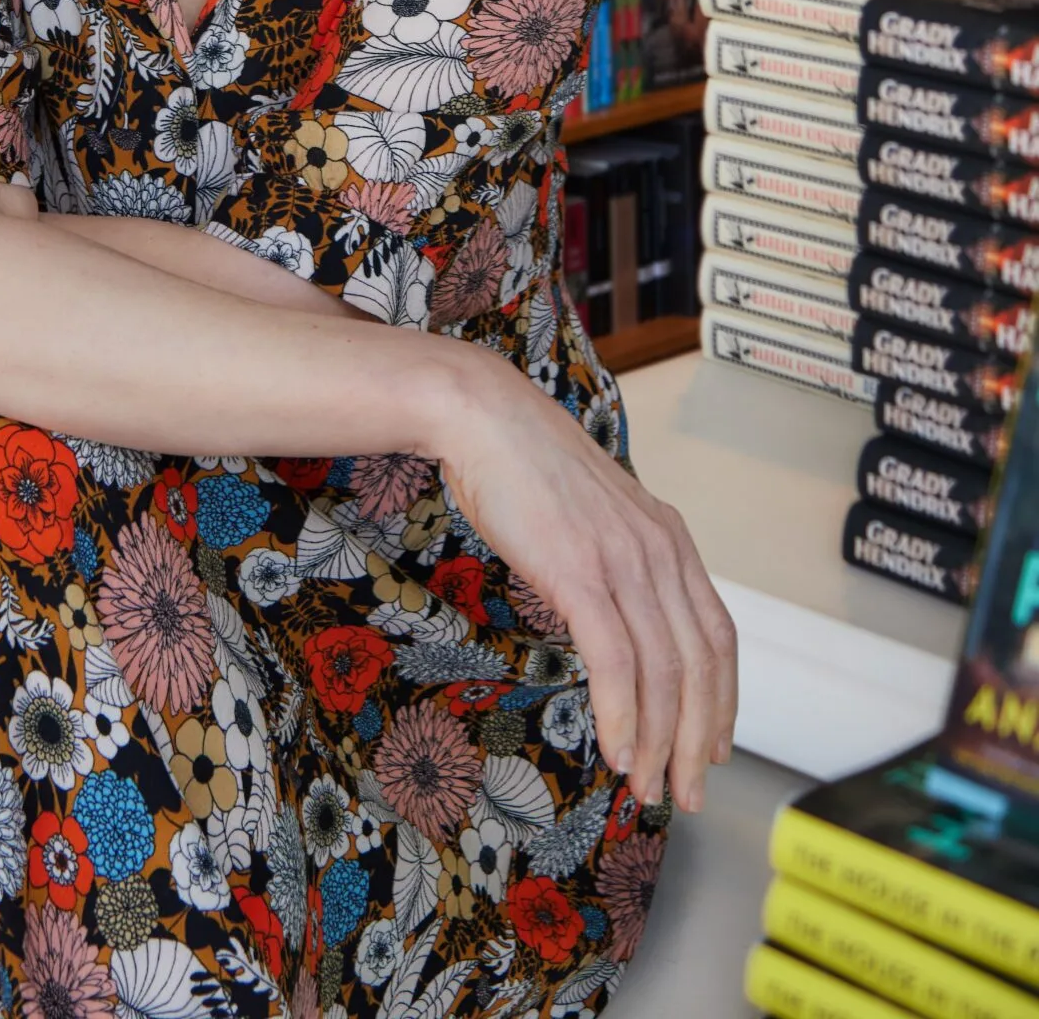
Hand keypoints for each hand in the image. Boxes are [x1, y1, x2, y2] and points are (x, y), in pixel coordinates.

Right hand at [437, 344, 736, 815]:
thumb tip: (616, 620)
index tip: (713, 748)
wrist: (485, 417)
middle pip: (702, 665)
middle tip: (686, 792)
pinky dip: (624, 716)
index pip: (717, 636)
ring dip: (659, 743)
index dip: (722, 702)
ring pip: (664, 673)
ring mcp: (623, 561)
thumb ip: (619, 563)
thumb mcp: (595, 516)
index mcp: (670, 539)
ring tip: (646, 788)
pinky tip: (617, 751)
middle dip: (698, 740)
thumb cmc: (528, 468)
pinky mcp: (581, 571)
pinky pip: (617, 661)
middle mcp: (661, 552)